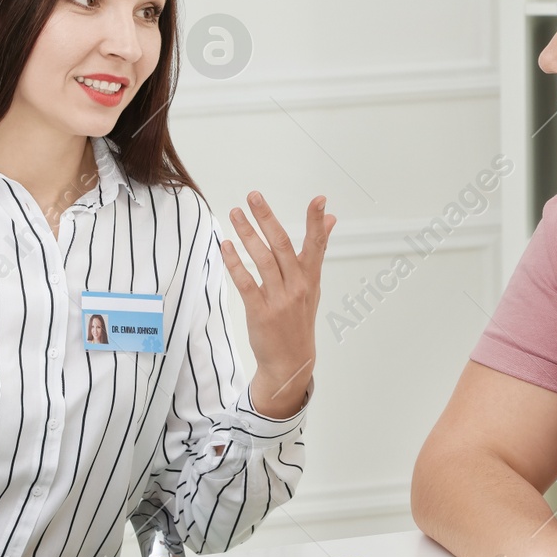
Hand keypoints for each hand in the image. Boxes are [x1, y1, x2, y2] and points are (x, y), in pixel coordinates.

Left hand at [218, 192, 335, 419]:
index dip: (317, 221)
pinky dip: (235, 263)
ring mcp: (279, 299)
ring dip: (247, 234)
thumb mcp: (313, 285)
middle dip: (267, 218)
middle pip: (282, 245)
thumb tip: (330, 219)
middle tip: (253, 196)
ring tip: (235, 214)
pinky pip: (246, 283)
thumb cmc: (299, 318)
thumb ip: (318, 250)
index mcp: (310, 278)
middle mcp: (297, 286)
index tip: (319, 199)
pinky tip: (226, 246)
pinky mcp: (260, 312)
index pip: (316, 244)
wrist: (291, 360)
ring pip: (263, 260)